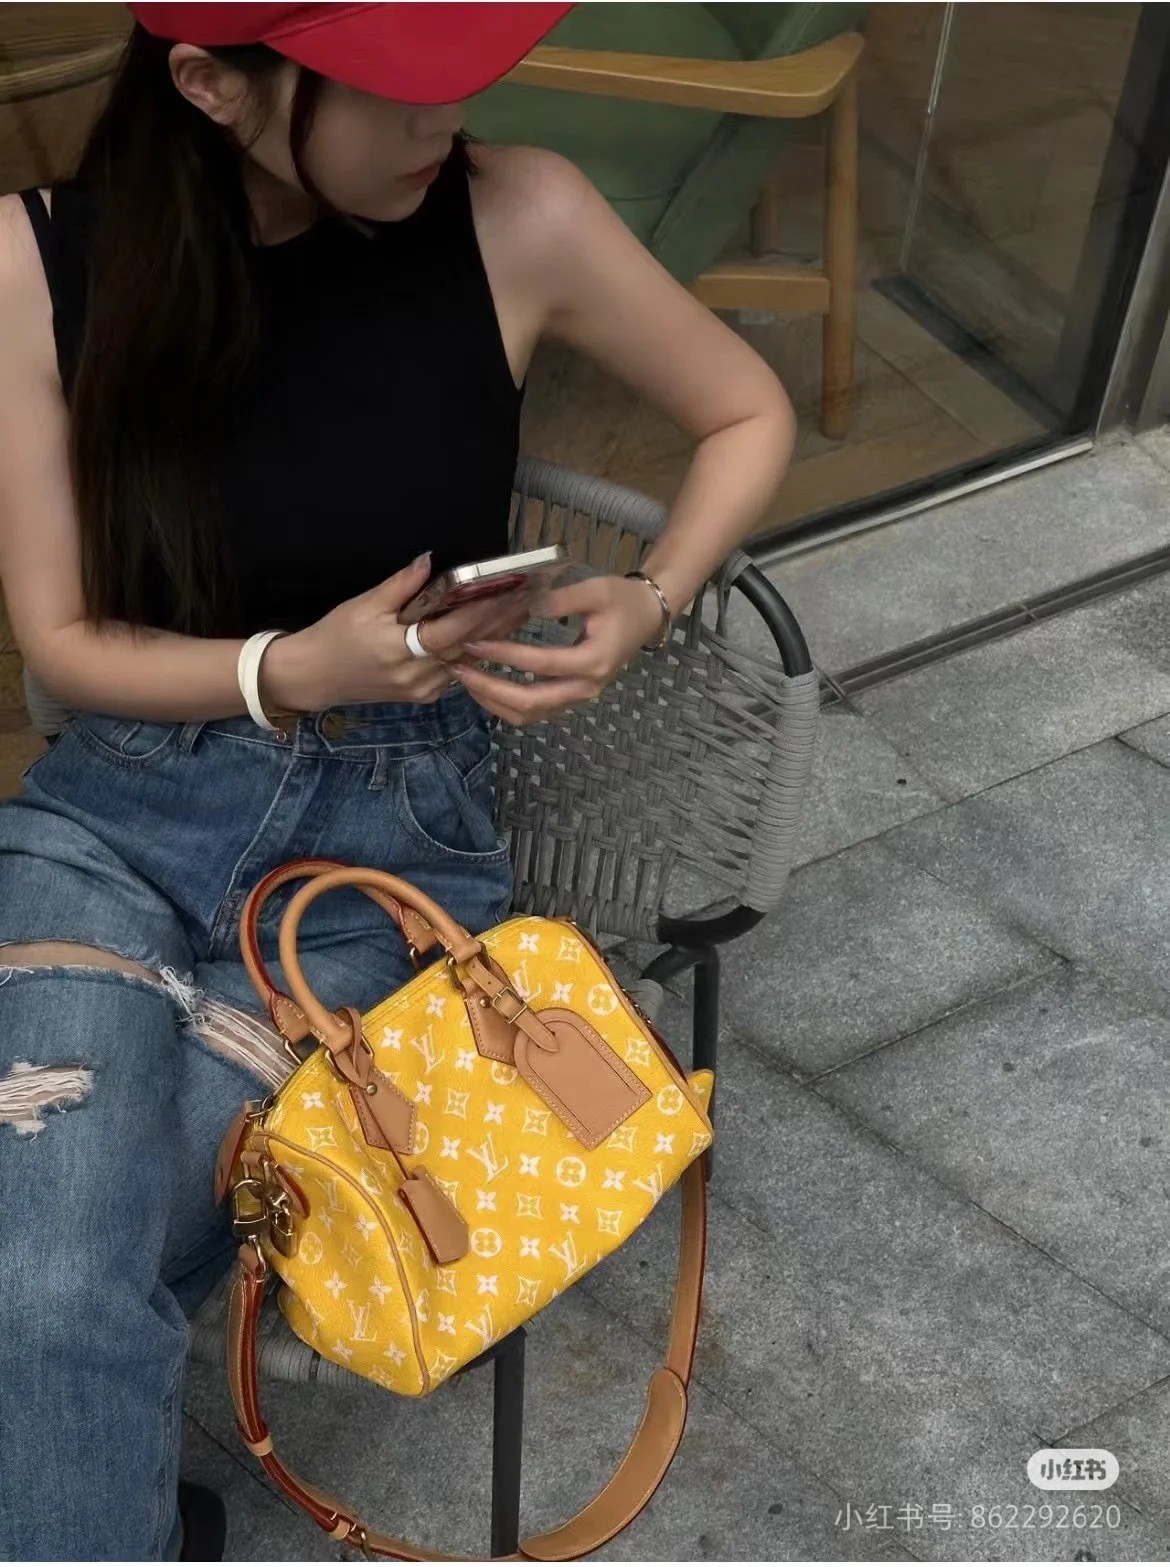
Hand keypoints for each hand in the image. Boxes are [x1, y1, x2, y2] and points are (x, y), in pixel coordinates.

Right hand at [262, 555, 533, 710]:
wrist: (315, 677)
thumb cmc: (336, 637)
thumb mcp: (363, 605)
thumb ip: (400, 586)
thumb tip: (429, 560)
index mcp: (400, 651)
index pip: (452, 631)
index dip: (481, 613)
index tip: (507, 592)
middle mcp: (417, 675)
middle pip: (466, 647)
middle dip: (497, 623)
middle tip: (526, 599)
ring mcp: (423, 690)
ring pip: (465, 661)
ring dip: (490, 638)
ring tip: (517, 612)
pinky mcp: (424, 696)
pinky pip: (455, 672)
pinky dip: (471, 652)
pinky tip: (490, 634)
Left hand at [452, 574, 665, 725]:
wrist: (645, 617)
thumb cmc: (621, 600)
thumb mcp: (596, 590)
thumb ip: (561, 600)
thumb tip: (526, 606)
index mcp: (593, 661)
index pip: (541, 663)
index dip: (506, 654)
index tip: (476, 641)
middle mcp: (585, 687)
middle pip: (531, 702)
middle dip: (491, 689)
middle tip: (460, 670)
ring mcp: (578, 697)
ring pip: (530, 715)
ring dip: (494, 701)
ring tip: (466, 679)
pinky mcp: (571, 698)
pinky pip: (535, 712)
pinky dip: (506, 704)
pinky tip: (486, 686)